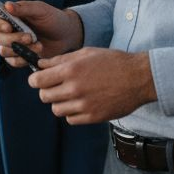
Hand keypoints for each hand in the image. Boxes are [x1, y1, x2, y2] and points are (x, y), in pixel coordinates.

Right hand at [0, 0, 83, 67]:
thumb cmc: (53, 18)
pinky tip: (36, 53)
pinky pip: (12, 62)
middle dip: (12, 39)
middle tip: (30, 37)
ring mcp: (12, 45)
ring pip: (3, 51)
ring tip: (38, 45)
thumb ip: (24, 8)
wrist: (66, 35)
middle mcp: (6, 30)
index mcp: (8, 16)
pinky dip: (23, 59)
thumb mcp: (40, 10)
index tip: (8, 27)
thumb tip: (7, 5)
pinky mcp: (18, 57)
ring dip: (20, 49)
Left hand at [28, 48, 156, 124]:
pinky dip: (72, 113)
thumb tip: (41, 65)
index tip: (38, 79)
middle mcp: (74, 89)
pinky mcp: (93, 117)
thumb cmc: (112, 62)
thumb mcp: (86, 53)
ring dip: (59, 102)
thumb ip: (61, 60)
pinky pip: (70, 119)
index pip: (38, 81)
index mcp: (71, 70)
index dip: (35, 80)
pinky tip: (81, 103)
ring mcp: (84, 105)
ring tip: (71, 95)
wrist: (138, 78)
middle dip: (47, 90)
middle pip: (44, 96)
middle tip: (56, 86)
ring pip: (56, 109)